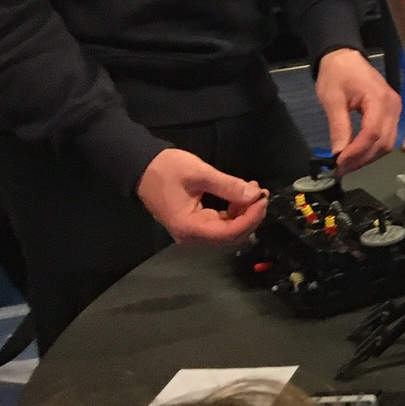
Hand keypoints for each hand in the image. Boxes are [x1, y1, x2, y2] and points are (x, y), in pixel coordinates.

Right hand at [137, 149, 268, 245]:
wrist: (141, 168)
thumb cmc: (167, 169)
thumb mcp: (200, 173)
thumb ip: (228, 186)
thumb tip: (254, 195)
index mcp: (190, 228)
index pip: (230, 233)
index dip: (251, 218)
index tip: (263, 199)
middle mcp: (191, 237)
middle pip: (231, 236)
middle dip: (250, 217)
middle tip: (260, 193)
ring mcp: (192, 233)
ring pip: (227, 232)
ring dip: (244, 215)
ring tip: (252, 191)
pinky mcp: (194, 225)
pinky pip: (220, 225)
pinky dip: (234, 213)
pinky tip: (240, 197)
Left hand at [315, 48, 402, 173]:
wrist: (345, 57)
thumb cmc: (337, 74)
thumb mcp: (332, 99)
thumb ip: (338, 126)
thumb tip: (338, 153)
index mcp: (379, 99)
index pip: (372, 133)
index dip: (357, 152)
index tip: (339, 164)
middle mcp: (393, 106)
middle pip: (383, 142)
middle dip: (363, 159)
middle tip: (341, 169)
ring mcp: (395, 109)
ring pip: (388, 143)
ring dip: (369, 157)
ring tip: (348, 164)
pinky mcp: (392, 113)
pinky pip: (387, 136)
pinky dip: (373, 148)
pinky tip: (358, 154)